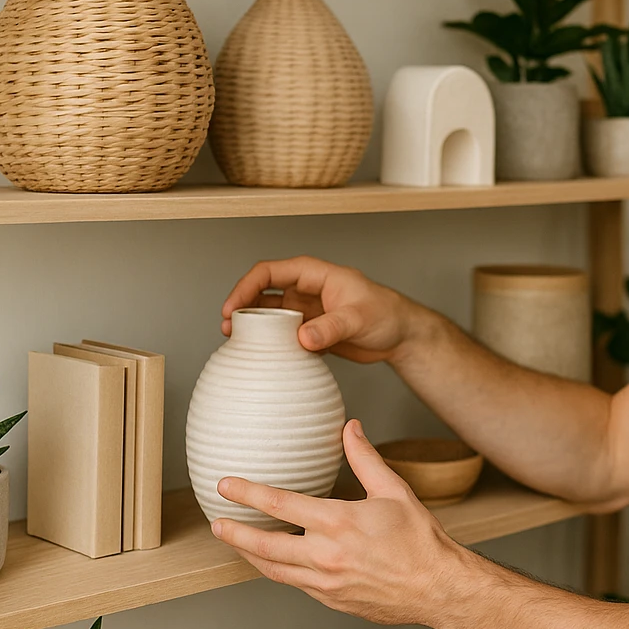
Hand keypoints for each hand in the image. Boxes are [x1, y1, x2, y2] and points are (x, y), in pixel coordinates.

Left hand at [210, 419, 482, 626]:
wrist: (437, 588)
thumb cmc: (420, 540)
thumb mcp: (394, 491)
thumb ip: (365, 458)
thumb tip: (350, 428)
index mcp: (338, 522)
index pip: (279, 505)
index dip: (247, 494)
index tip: (226, 485)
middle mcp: (325, 555)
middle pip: (263, 545)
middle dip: (234, 533)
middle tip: (217, 522)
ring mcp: (325, 583)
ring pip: (273, 570)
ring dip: (250, 555)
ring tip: (235, 542)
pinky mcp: (331, 600)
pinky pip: (295, 584)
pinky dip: (280, 570)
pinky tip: (276, 560)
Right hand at [220, 256, 421, 363]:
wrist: (402, 336)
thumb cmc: (387, 315)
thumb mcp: (360, 318)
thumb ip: (332, 327)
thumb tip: (303, 337)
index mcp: (315, 274)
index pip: (270, 272)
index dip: (246, 287)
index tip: (232, 308)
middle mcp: (306, 289)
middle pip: (263, 293)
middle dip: (241, 308)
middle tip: (227, 329)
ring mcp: (307, 311)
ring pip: (269, 315)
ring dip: (253, 327)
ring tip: (236, 343)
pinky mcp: (311, 331)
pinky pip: (282, 335)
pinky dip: (270, 343)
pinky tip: (260, 356)